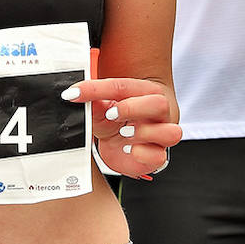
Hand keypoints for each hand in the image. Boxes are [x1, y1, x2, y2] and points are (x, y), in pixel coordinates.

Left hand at [62, 78, 181, 179]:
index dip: (97, 89)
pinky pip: (160, 156)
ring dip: (142, 132)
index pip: (122, 86)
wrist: (120, 145)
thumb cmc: (114, 121)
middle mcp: (157, 113)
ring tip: (123, 134)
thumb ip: (92, 101)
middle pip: (160, 104)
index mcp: (143, 93)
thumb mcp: (100, 109)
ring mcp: (161, 135)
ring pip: (170, 132)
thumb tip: (75, 93)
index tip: (74, 93)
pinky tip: (129, 150)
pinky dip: (142, 154)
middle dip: (132, 108)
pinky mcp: (157, 156)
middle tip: (110, 115)